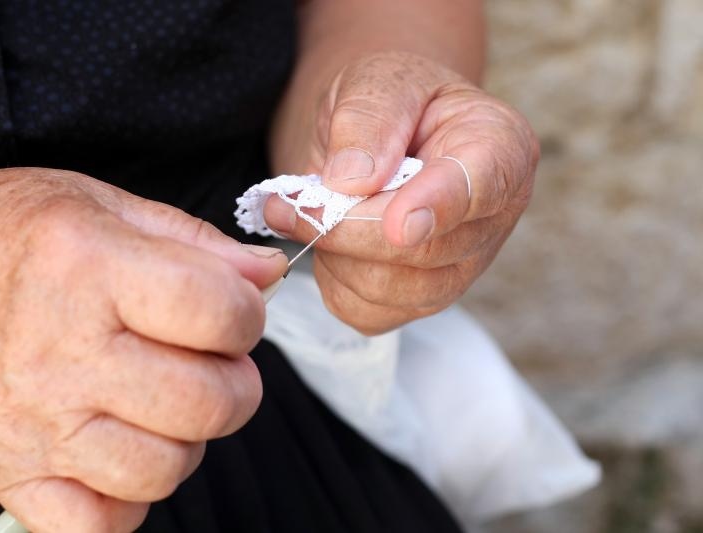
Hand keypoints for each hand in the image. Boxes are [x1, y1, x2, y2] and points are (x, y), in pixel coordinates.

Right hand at [0, 168, 285, 531]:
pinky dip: (129, 498)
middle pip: (206, 402)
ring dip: (187, 440)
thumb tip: (266, 274)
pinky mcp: (11, 473)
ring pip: (163, 470)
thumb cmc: (3, 237)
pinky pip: (99, 524)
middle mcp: (61, 353)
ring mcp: (34, 424)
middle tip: (211, 361)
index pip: (219, 311)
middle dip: (235, 383)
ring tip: (163, 403)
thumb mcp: (99, 203)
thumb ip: (193, 240)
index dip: (248, 314)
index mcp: (90, 268)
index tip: (233, 311)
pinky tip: (122, 449)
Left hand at [266, 52, 538, 333]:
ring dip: (334, 254)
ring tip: (305, 210)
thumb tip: (353, 181)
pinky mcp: (419, 300)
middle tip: (292, 200)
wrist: (379, 136)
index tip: (397, 224)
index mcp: (499, 148)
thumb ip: (369, 116)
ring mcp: (461, 268)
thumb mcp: (377, 79)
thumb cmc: (390, 102)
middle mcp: (491, 218)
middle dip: (348, 227)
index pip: (481, 189)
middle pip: (424, 251)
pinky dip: (333, 280)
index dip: (438, 208)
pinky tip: (329, 243)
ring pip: (392, 290)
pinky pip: (368, 312)